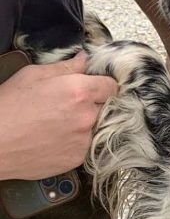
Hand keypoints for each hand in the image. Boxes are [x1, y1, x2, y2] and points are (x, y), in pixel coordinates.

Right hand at [0, 53, 117, 178]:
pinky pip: (85, 146)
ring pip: (96, 128)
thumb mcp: (32, 76)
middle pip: (106, 107)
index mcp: (79, 91)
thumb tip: (84, 60)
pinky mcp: (76, 159)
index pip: (111, 86)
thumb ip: (65, 67)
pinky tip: (54, 138)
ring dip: (84, 125)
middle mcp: (86, 116)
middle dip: (93, 105)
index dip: (102, 86)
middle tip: (68, 107)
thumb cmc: (7, 108)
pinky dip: (74, 142)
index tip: (94, 88)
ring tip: (57, 124)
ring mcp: (83, 140)